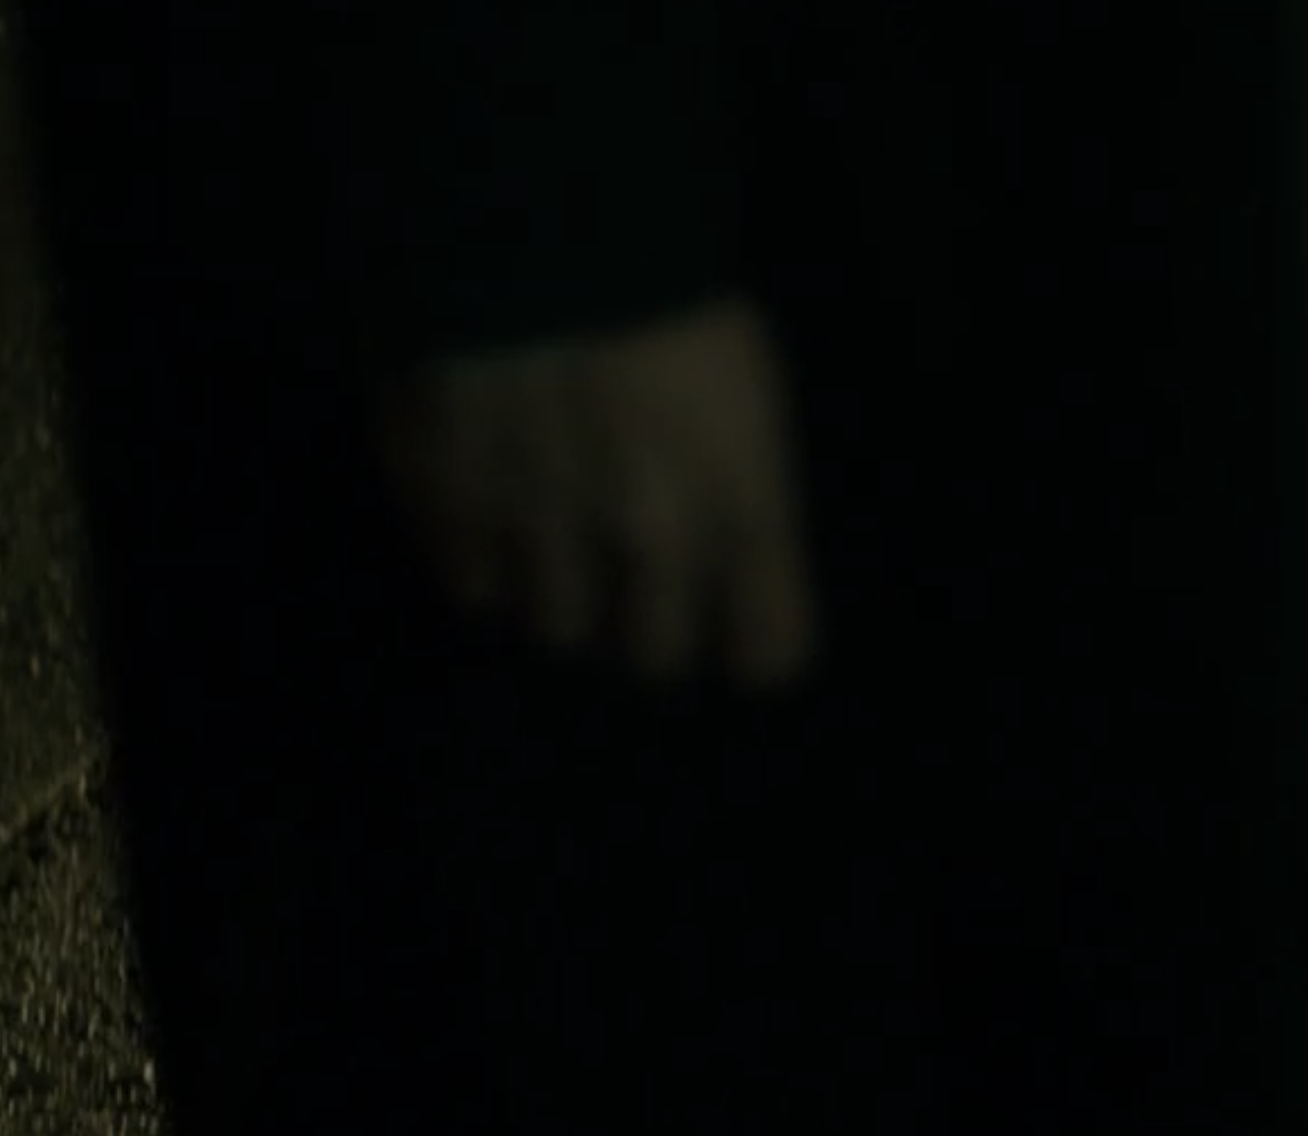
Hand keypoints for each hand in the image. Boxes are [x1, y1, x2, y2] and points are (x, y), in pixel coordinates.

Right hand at [375, 296, 817, 686]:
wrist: (530, 207)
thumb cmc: (667, 287)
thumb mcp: (748, 391)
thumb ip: (741, 495)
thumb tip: (721, 565)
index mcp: (740, 508)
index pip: (768, 656)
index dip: (750, 641)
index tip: (735, 616)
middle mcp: (647, 543)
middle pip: (657, 661)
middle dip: (650, 624)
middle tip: (635, 572)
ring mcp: (538, 532)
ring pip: (557, 631)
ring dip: (561, 593)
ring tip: (554, 528)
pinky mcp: (446, 508)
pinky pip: (471, 587)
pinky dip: (482, 560)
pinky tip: (492, 504)